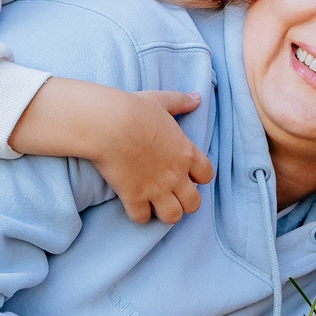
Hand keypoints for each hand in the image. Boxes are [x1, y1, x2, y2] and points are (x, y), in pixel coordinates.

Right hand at [9, 80, 213, 223]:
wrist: (108, 124)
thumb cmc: (134, 110)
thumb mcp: (160, 100)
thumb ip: (180, 101)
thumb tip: (197, 97)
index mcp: (185, 152)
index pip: (207, 175)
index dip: (199, 177)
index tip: (186, 173)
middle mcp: (175, 175)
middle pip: (194, 203)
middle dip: (185, 202)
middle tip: (171, 194)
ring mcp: (156, 189)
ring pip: (172, 216)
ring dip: (165, 212)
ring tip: (154, 204)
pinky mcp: (134, 197)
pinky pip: (141, 218)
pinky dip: (138, 215)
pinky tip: (132, 204)